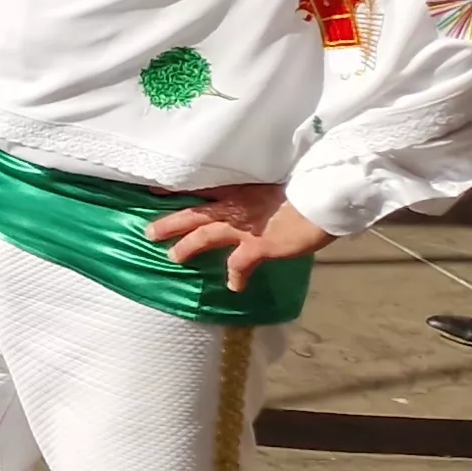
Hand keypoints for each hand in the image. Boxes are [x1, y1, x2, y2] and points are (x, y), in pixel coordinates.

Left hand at [146, 184, 335, 292]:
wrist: (322, 198)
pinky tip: (233, 286)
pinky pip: (238, 265)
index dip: (176, 190)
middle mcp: (235, 206)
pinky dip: (235, 276)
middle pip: (193, 214)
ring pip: (204, 236)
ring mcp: (244, 227)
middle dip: (170, 223)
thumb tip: (261, 204)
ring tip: (173, 257)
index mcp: (239, 189)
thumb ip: (260, 196)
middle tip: (149, 232)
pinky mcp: (257, 246)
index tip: (154, 192)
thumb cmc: (306, 188)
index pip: (201, 188)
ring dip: (187, 247)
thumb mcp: (276, 184)